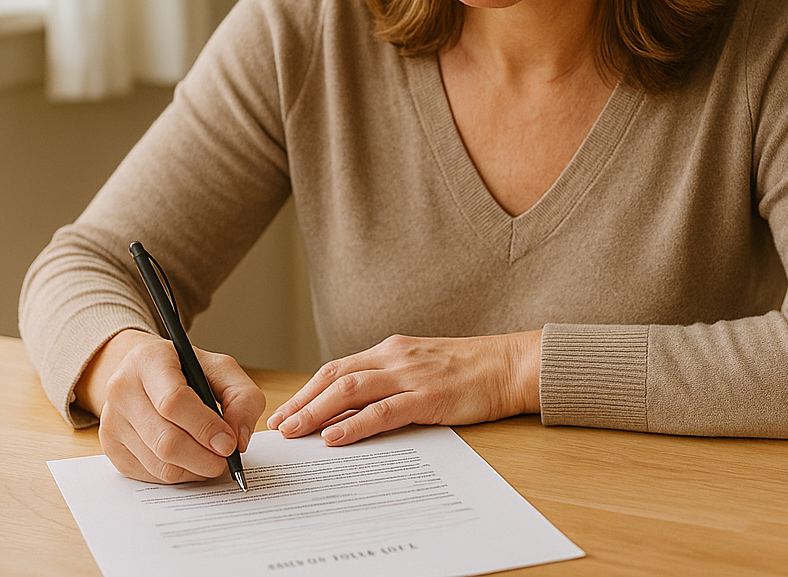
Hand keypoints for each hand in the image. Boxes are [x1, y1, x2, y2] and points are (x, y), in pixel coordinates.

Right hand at [76, 329, 265, 483]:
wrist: (142, 372)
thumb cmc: (185, 370)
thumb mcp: (221, 369)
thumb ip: (242, 397)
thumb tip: (239, 440)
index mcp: (149, 360)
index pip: (173, 401)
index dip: (205, 427)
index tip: (229, 444)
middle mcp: (122, 389)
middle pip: (165, 440)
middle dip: (203, 458)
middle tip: (225, 461)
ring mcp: (112, 420)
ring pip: (158, 463)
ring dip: (193, 469)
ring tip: (211, 459)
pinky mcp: (110, 447)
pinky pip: (149, 474)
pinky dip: (177, 474)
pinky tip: (189, 460)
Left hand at [267, 331, 540, 445]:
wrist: (510, 364)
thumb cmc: (470, 369)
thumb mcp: (422, 367)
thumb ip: (391, 380)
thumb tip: (356, 407)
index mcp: (392, 350)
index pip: (338, 368)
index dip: (307, 390)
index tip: (286, 410)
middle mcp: (395, 357)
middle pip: (335, 377)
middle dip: (302, 402)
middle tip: (278, 425)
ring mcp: (410, 375)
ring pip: (350, 390)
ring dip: (316, 411)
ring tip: (294, 431)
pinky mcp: (427, 397)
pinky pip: (382, 411)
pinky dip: (354, 424)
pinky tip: (334, 437)